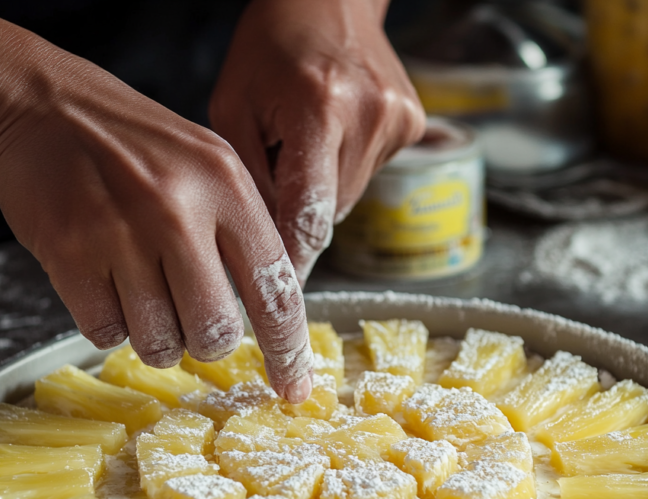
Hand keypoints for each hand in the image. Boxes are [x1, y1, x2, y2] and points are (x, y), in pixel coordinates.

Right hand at [0, 50, 313, 400]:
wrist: (40, 107)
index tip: (292, 387)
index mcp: (228, 187)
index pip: (275, 291)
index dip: (288, 350)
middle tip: (190, 316)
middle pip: (216, 332)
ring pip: (160, 342)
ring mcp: (121, 233)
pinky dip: (108, 322)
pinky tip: (104, 281)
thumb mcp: (210, 165)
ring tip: (140, 288)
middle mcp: (179, 211)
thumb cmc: (134, 145)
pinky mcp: (69, 253)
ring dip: (155, 334)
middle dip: (206, 341)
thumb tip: (274, 315)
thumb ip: (245, 233)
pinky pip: (105, 332)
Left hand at [209, 0, 425, 283]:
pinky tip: (334, 132)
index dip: (292, 263)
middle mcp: (369, 115)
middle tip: (276, 178)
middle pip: (330, 213)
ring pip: (350, 199)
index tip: (280, 300)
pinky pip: (369, 175)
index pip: (307, 214)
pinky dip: (345, 169)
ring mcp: (398, 120)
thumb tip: (262, 252)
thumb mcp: (234, 108)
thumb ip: (249, 183)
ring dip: (322, 190)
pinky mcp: (414, 124)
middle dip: (298, 211)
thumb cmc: (270, 48)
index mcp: (319, 108)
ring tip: (305, 144)